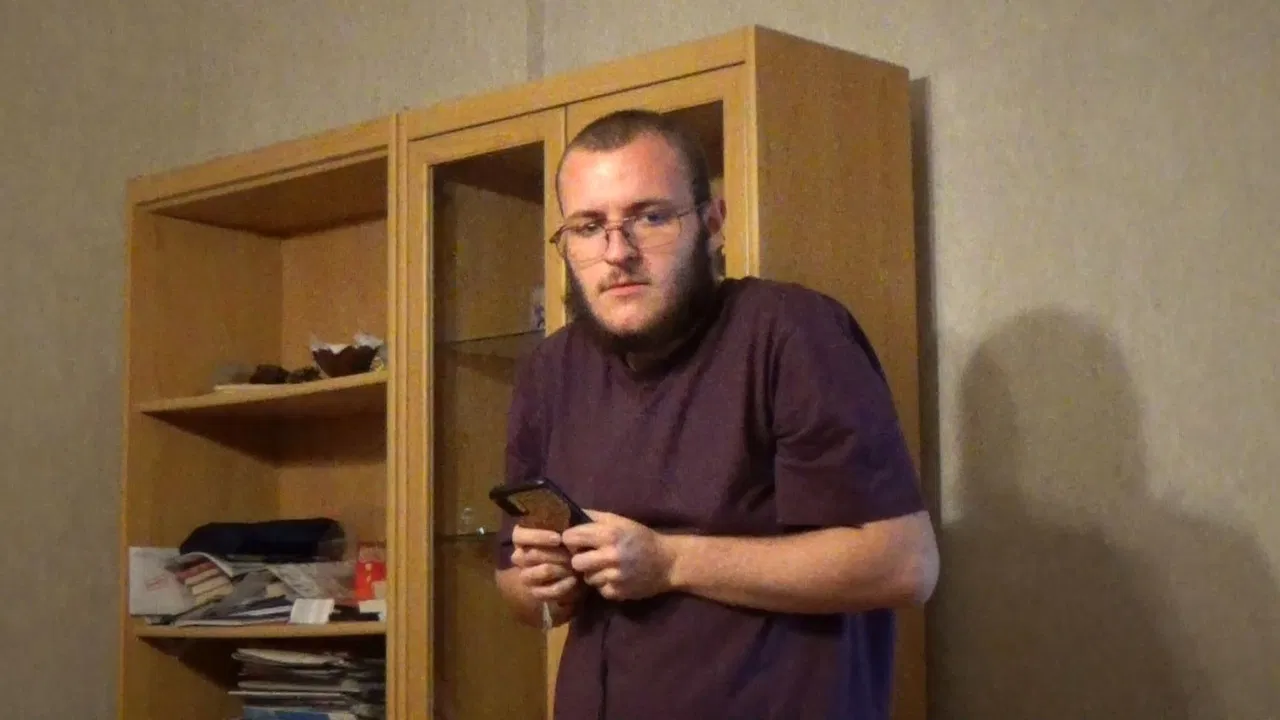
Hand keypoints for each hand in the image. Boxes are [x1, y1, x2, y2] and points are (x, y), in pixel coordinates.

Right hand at [510, 525, 582, 605]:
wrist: (576, 569)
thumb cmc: (569, 543)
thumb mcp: (569, 528)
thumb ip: (566, 521)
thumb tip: (568, 515)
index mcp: (523, 537)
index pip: (518, 535)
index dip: (537, 536)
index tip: (558, 538)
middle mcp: (520, 556)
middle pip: (530, 555)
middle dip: (554, 554)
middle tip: (571, 554)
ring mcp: (526, 576)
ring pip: (537, 573)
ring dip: (559, 569)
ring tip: (573, 566)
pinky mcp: (535, 593)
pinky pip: (545, 592)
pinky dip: (562, 586)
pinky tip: (574, 580)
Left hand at [562, 510, 676, 600]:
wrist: (668, 562)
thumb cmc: (641, 538)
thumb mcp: (620, 521)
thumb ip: (594, 517)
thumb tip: (568, 514)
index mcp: (609, 534)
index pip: (570, 538)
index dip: (572, 540)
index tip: (579, 541)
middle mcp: (611, 555)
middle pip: (575, 562)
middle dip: (580, 559)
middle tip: (590, 557)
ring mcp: (615, 576)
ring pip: (587, 578)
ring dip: (593, 573)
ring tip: (606, 567)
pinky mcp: (618, 593)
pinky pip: (599, 590)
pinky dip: (605, 585)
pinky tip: (616, 577)